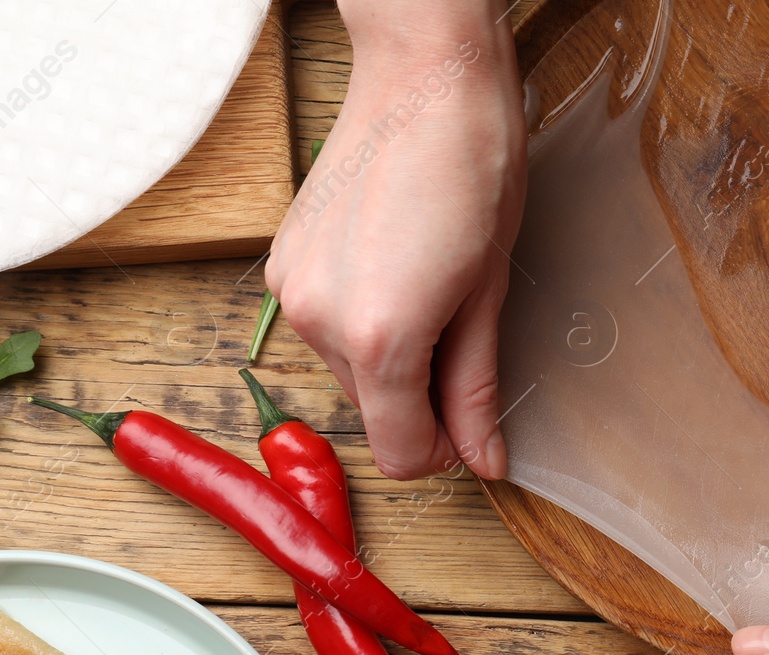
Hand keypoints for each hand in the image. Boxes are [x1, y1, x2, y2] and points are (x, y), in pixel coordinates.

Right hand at [266, 0, 524, 480]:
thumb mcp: (489, 294)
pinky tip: (398, 268)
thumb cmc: (474, 172)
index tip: (472, 424)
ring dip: (394, 355)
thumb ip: (477, 388)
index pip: (402, 454)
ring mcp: (289, 291)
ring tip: (433, 287)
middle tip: (465, 331)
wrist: (424, 80)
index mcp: (380, 340)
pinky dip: (364, 320)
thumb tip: (485, 460)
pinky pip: (327, 327)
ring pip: (351, 372)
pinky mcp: (280, 264)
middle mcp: (319, 323)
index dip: (445, 451)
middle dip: (422, 395)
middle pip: (377, 412)